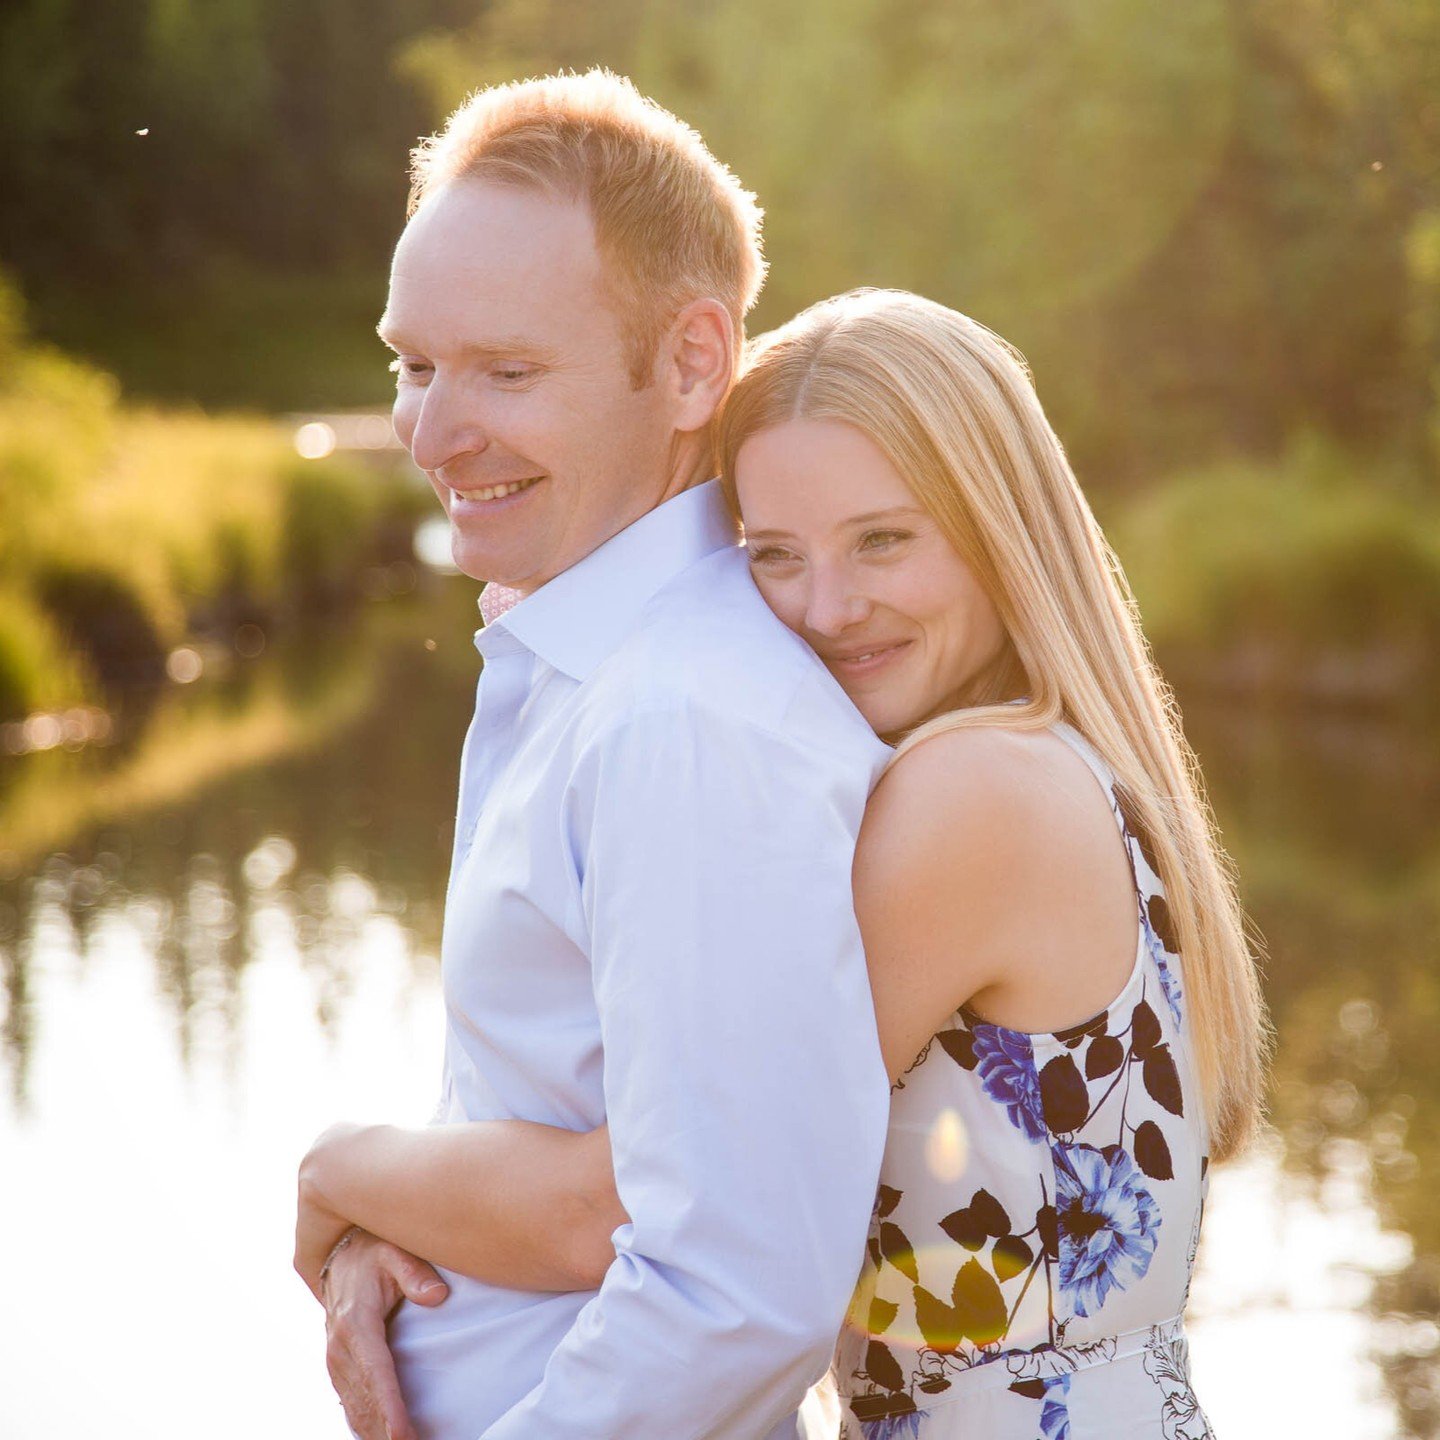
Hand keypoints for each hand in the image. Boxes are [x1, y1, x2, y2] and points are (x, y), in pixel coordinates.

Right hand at [322, 1230, 448, 1439]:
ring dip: (376, 1433)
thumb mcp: (394, 1252)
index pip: (376, 1373)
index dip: (389, 1408)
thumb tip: (438, 1296)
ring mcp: (336, 1361)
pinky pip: (351, 1404)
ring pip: (355, 1409)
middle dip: (386, 1432)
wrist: (341, 1256)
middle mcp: (339, 1349)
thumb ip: (414, 1272)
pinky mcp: (339, 1368)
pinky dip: (365, 1426)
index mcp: (355, 1323)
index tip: (403, 1436)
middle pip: (365, 1401)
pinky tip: (381, 1438)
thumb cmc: (374, 1253)